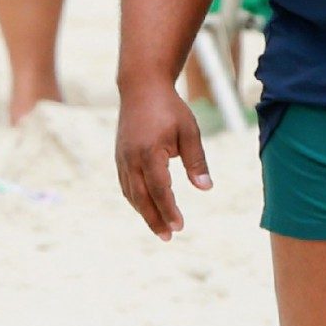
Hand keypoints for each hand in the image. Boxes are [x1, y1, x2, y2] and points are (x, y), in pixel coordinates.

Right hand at [115, 79, 212, 240]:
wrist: (141, 88)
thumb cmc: (170, 109)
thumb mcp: (189, 132)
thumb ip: (196, 161)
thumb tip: (205, 188)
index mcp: (150, 153)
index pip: (160, 190)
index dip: (169, 211)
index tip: (180, 227)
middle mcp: (132, 159)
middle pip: (142, 198)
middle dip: (155, 220)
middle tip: (169, 237)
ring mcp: (122, 159)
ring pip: (132, 194)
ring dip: (145, 213)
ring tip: (160, 228)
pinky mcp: (120, 157)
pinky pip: (126, 185)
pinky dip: (136, 200)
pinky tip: (147, 208)